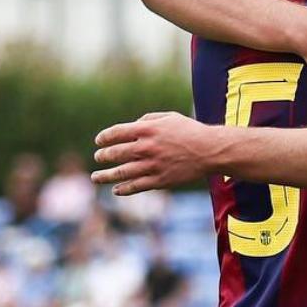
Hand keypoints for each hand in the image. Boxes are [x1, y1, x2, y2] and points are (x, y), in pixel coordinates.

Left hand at [91, 112, 217, 194]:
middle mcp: (146, 147)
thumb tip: (132, 126)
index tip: (99, 141)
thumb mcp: (170, 117)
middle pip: (115, 153)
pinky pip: (136, 187)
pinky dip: (123, 189)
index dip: (103, 137)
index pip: (115, 133)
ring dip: (104, 176)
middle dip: (102, 156)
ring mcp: (152, 165)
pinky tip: (116, 189)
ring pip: (121, 173)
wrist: (210, 150)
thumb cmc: (190, 131)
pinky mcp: (160, 181)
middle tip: (98, 157)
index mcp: (147, 129)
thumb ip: (148, 119)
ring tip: (96, 177)